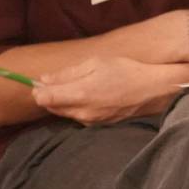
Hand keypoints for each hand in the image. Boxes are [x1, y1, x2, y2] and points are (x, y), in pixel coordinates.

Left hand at [32, 56, 188, 124]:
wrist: (150, 88)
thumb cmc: (124, 69)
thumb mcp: (95, 63)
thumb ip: (67, 73)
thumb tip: (43, 80)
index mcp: (79, 94)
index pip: (45, 99)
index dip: (38, 91)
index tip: (40, 82)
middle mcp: (82, 112)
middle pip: (53, 108)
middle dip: (50, 96)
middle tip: (57, 81)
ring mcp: (91, 121)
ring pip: (66, 114)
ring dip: (64, 102)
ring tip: (76, 86)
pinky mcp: (99, 125)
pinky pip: (79, 117)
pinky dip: (77, 107)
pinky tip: (88, 95)